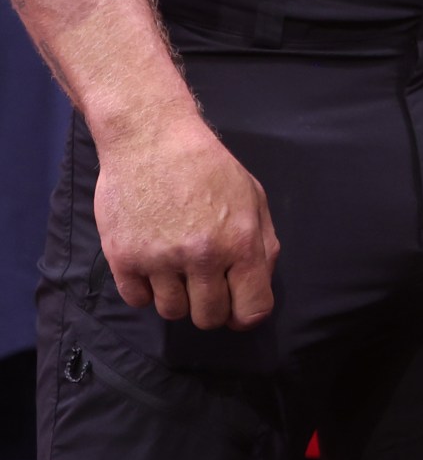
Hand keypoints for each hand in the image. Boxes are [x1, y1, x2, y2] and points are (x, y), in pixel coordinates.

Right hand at [92, 113, 278, 329]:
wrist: (151, 141)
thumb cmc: (209, 167)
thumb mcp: (252, 197)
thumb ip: (262, 243)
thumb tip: (258, 285)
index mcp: (240, 241)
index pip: (252, 309)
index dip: (248, 315)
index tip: (239, 308)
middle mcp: (202, 256)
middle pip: (209, 318)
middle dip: (212, 307)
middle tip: (206, 284)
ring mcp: (159, 260)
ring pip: (172, 312)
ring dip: (178, 297)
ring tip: (178, 268)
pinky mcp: (124, 259)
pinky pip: (138, 301)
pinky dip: (146, 291)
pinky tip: (152, 266)